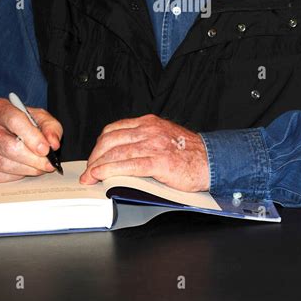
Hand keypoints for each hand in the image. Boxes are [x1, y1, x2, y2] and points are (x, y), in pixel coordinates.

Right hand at [0, 98, 62, 182]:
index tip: (46, 149)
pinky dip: (13, 176)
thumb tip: (54, 143)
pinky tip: (23, 170)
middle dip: (32, 158)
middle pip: (7, 146)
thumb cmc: (20, 124)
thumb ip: (50, 127)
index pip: (14, 120)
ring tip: (38, 168)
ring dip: (25, 169)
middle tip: (47, 164)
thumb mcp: (38, 118)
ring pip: (1, 163)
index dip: (32, 136)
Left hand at [80, 113, 209, 191]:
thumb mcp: (164, 137)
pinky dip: (109, 170)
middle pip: (110, 140)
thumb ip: (144, 141)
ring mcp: (153, 145)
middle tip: (88, 170)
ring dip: (98, 165)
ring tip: (90, 177)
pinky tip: (100, 176)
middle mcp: (148, 130)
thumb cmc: (190, 153)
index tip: (94, 156)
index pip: (114, 129)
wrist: (212, 161)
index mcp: (149, 123)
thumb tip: (122, 154)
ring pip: (116, 153)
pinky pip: (127, 165)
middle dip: (95, 156)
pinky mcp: (158, 162)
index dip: (99, 144)